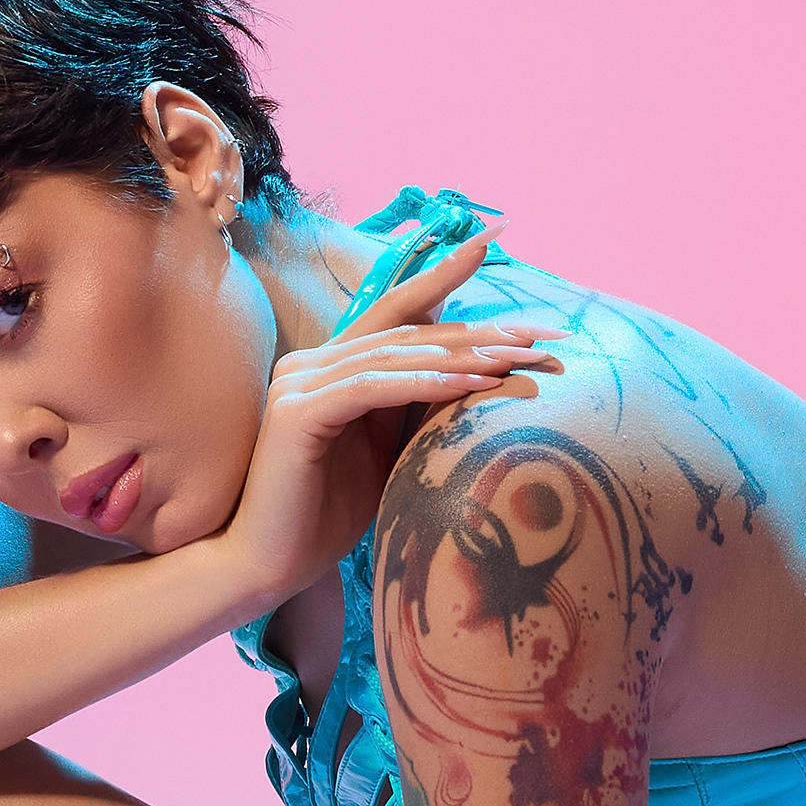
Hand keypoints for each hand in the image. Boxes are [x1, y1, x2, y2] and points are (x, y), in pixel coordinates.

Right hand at [210, 233, 562, 616]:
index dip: (445, 274)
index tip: (494, 239)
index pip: (398, 311)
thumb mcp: (387, 453)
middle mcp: (311, 362)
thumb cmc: (325, 516)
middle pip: (408, 332)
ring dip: (463, 356)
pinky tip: (469, 384)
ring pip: (396, 356)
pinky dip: (423, 384)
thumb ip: (415, 408)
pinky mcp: (296, 412)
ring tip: (518, 359)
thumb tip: (479, 371)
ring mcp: (299, 382)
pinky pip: (372, 388)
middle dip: (481, 330)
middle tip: (542, 332)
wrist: (263, 566)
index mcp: (331, 364)